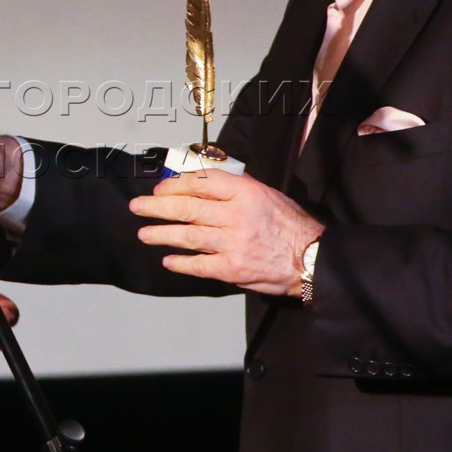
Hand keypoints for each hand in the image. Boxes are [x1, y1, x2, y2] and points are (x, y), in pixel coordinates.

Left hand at [132, 171, 322, 295]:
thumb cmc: (290, 226)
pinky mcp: (232, 268)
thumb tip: (200, 184)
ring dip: (160, 234)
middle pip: (186, 208)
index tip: (160, 189)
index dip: (175, 185)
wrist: (313, 260)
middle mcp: (236, 215)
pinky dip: (180, 262)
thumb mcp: (267, 195)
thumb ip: (235, 189)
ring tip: (144, 233)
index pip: (201, 182)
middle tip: (138, 207)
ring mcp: (232, 243)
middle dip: (156, 207)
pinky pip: (197, 264)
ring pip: (186, 235)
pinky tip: (169, 260)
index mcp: (246, 192)